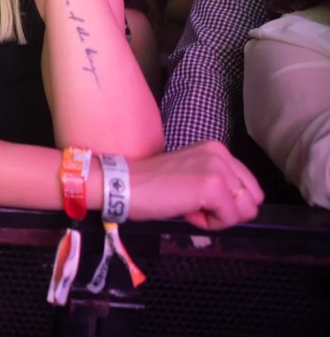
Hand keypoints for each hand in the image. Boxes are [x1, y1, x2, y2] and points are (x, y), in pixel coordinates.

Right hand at [128, 141, 263, 229]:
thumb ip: (216, 180)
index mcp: (217, 150)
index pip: (249, 186)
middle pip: (252, 199)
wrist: (123, 185)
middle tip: (193, 204)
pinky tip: (185, 211)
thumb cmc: (150, 185)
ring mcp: (218, 169)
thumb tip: (238, 205)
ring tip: (188, 206)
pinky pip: (229, 219)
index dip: (226, 202)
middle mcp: (221, 154)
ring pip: (244, 210)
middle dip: (227, 210)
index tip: (195, 198)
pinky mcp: (212, 186)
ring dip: (217, 217)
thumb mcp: (191, 174)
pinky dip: (209, 224)